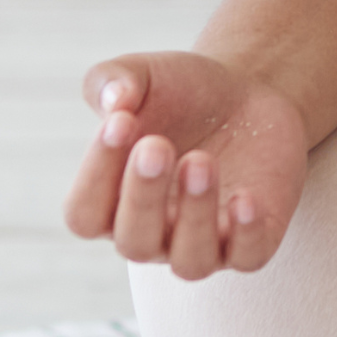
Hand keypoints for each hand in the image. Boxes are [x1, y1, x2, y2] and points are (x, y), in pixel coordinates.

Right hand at [61, 51, 311, 279]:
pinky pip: (246, 257)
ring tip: (201, 161)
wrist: (245, 92)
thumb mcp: (142, 75)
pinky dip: (247, 235)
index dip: (96, 174)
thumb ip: (112, 81)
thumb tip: (115, 100)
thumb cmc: (180, 92)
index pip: (85, 214)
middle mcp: (152, 234)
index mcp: (110, 203)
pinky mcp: (251, 240)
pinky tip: (245, 197)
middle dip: (143, 196)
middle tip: (158, 144)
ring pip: (189, 261)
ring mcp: (202, 242)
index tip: (121, 121)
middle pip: (133, 242)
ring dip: (194, 216)